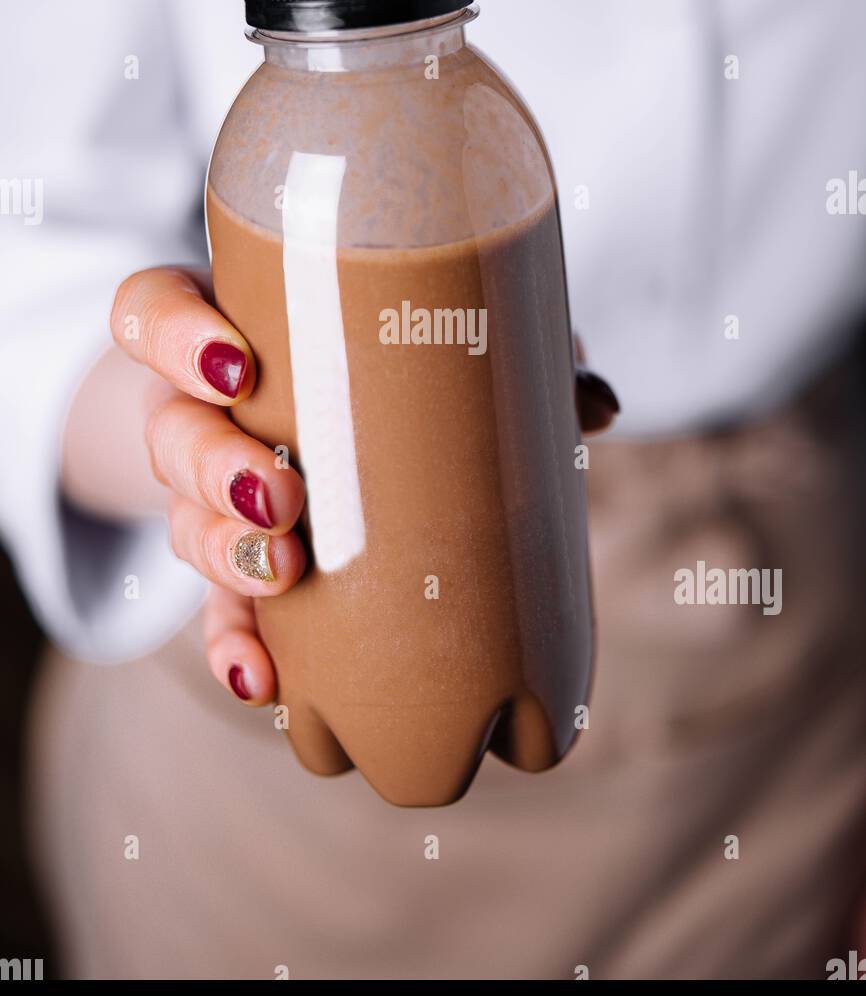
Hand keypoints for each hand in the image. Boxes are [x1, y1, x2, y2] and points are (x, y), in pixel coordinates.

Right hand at [95, 268, 617, 710]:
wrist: (336, 424)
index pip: (151, 311)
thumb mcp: (429, 339)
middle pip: (167, 432)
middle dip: (212, 467)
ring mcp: (209, 495)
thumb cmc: (382, 363)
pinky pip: (218, 612)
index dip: (172, 336)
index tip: (239, 366)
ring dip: (226, 557)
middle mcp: (201, 410)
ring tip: (285, 577)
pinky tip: (265, 684)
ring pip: (184, 524)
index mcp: (230, 327)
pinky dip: (236, 648)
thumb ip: (505, 348)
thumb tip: (594, 405)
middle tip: (283, 493)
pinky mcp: (234, 571)